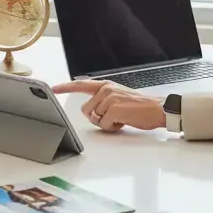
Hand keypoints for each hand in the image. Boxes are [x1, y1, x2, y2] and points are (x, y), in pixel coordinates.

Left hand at [52, 80, 166, 132]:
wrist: (158, 109)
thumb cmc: (141, 107)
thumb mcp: (119, 98)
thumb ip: (103, 101)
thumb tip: (90, 112)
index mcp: (106, 85)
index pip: (81, 84)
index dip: (66, 87)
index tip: (54, 88)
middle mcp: (106, 89)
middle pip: (86, 110)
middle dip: (97, 118)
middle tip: (115, 116)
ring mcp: (109, 98)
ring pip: (95, 118)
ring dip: (106, 123)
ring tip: (121, 118)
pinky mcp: (114, 109)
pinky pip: (103, 125)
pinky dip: (112, 127)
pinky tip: (124, 122)